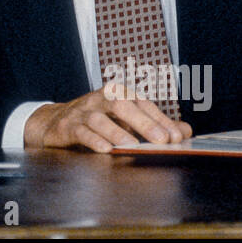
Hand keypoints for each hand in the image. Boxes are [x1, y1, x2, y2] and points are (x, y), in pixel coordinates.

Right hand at [23, 83, 192, 151]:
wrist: (55, 122)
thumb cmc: (97, 120)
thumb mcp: (126, 120)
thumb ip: (155, 124)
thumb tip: (185, 131)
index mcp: (117, 93)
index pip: (142, 103)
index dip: (161, 119)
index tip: (177, 136)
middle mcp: (100, 99)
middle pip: (122, 105)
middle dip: (143, 123)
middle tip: (161, 140)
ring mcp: (82, 112)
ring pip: (99, 118)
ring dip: (116, 132)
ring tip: (132, 146)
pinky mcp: (67, 127)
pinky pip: (80, 132)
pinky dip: (93, 140)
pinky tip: (105, 149)